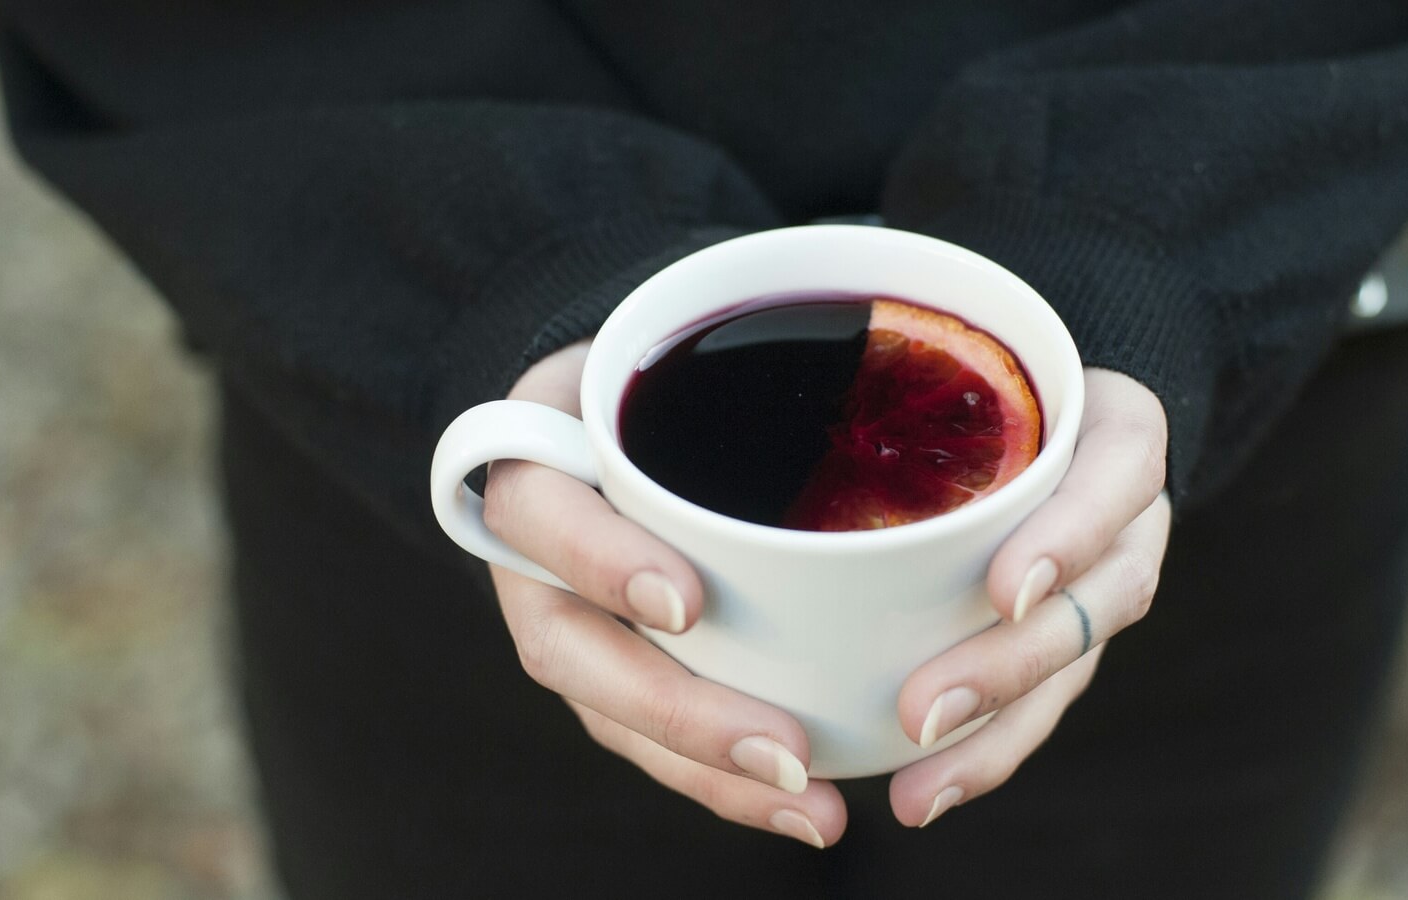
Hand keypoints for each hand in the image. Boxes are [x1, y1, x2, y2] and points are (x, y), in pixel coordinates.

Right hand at [483, 340, 847, 847]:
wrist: (624, 392)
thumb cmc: (665, 358)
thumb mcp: (674, 329)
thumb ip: (721, 333)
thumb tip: (874, 310)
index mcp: (535, 462)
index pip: (544, 513)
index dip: (602, 561)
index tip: (686, 601)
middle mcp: (533, 559)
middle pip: (573, 654)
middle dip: (678, 715)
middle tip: (786, 750)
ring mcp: (568, 621)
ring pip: (615, 717)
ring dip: (712, 772)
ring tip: (815, 807)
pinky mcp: (614, 666)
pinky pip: (656, 739)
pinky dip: (728, 779)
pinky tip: (813, 803)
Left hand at [888, 368, 1171, 826]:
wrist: (1046, 394)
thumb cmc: (981, 366)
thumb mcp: (964, 337)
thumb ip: (897, 350)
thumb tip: (713, 410)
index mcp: (1116, 431)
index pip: (1114, 479)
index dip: (1067, 541)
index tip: (1004, 592)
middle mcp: (1125, 516)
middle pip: (1093, 605)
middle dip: (1007, 667)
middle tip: (920, 710)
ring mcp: (1103, 584)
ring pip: (1069, 672)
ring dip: (994, 735)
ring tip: (918, 788)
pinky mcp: (1068, 635)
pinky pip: (1038, 705)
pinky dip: (983, 751)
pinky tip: (918, 790)